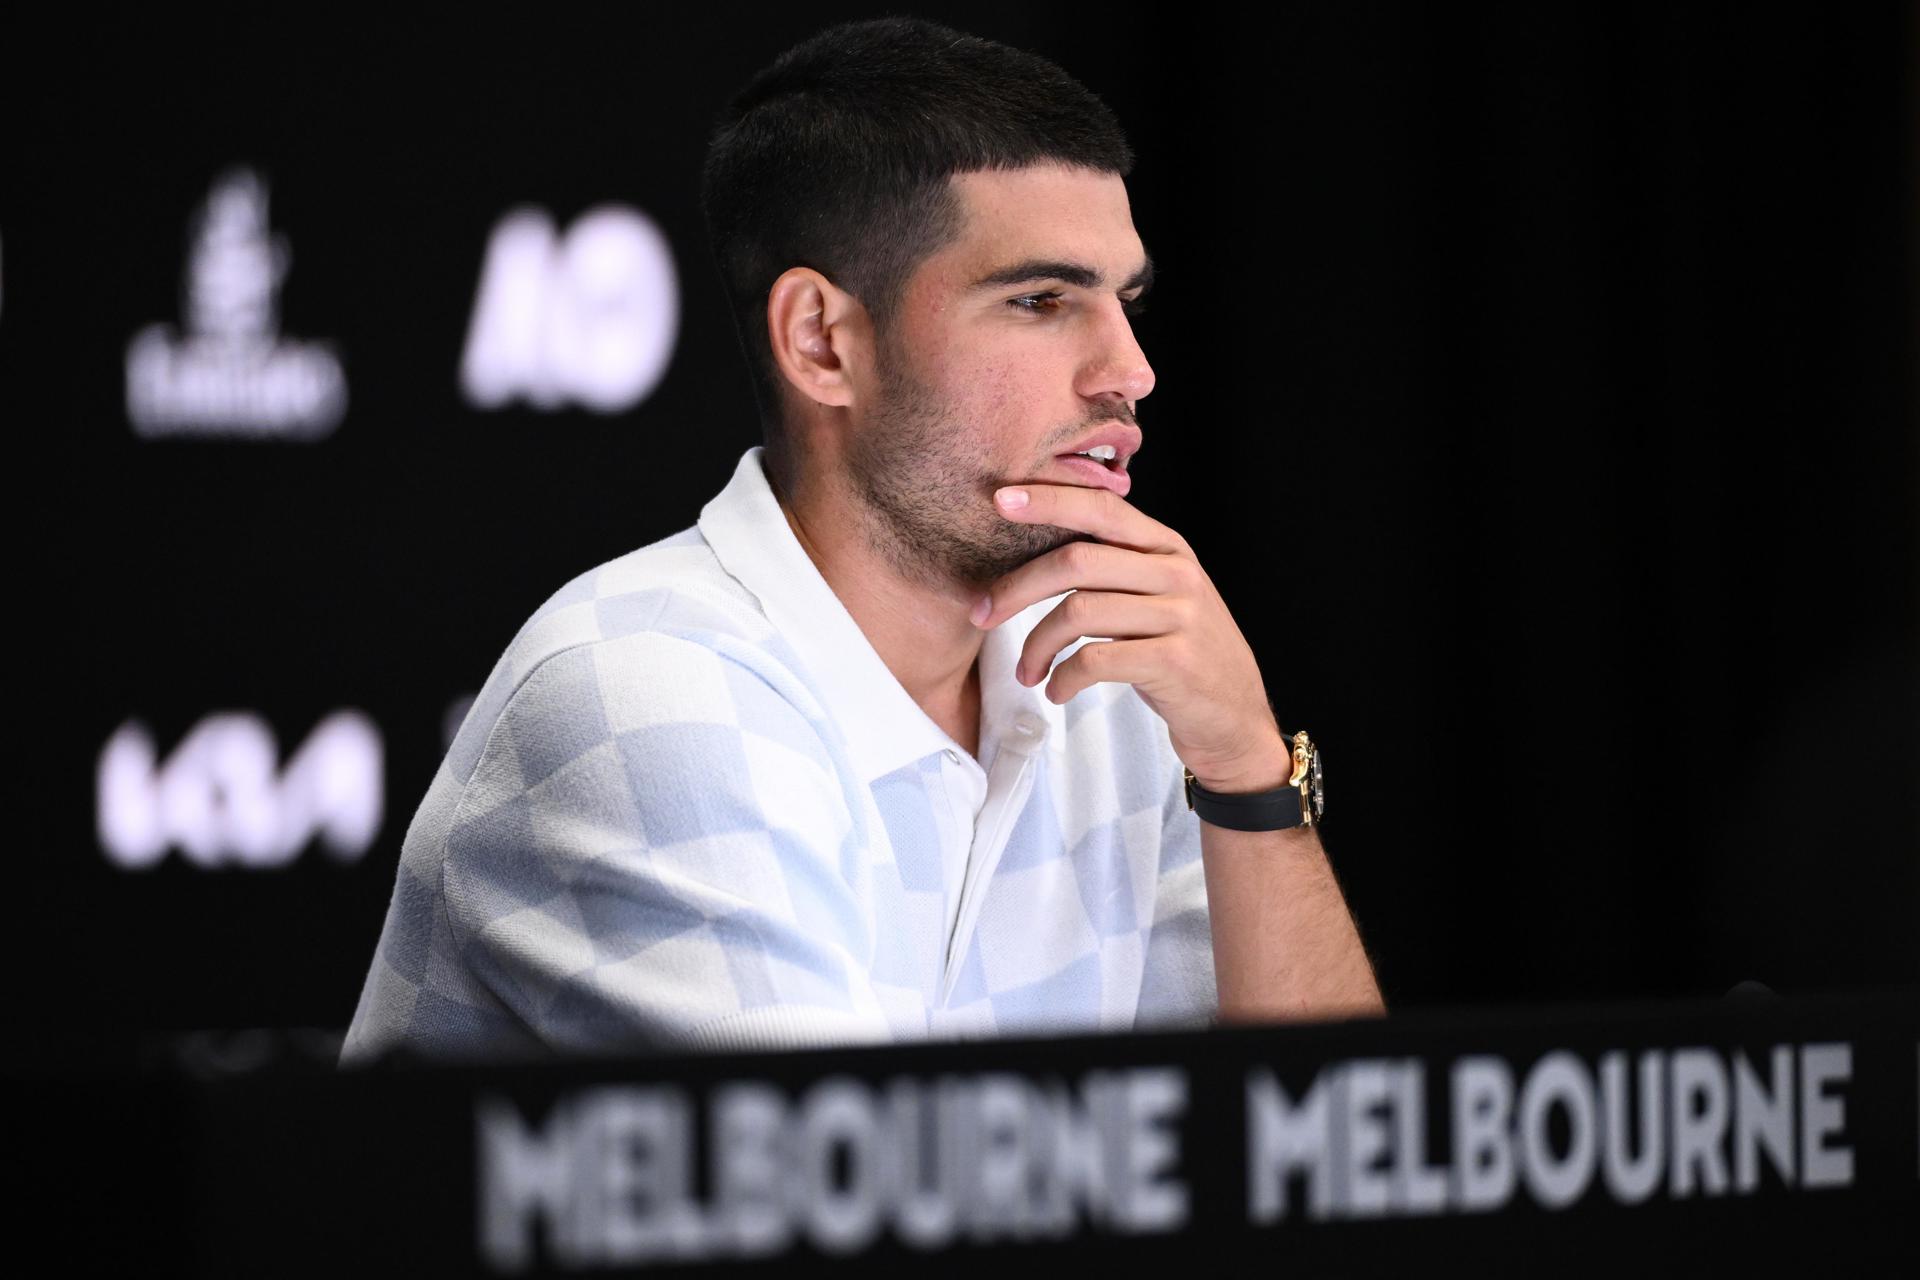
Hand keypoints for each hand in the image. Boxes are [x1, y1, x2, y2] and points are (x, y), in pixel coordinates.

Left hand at [970, 483, 1290, 792]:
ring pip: (1079, 612)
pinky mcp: (1174, 662)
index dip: (1049, 501)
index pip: (1102, 508)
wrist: (1234, 716)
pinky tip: (1056, 691)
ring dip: (1035, 645)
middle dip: (1016, 587)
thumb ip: (1116, 567)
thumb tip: (1034, 549)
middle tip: (981, 613)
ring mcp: (1179, 616)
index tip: (999, 499)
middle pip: (1077, 561)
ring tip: (1027, 671)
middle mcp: (1176, 572)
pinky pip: (1095, 660)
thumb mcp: (1159, 596)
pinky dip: (1063, 677)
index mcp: (1167, 546)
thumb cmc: (1180, 652)